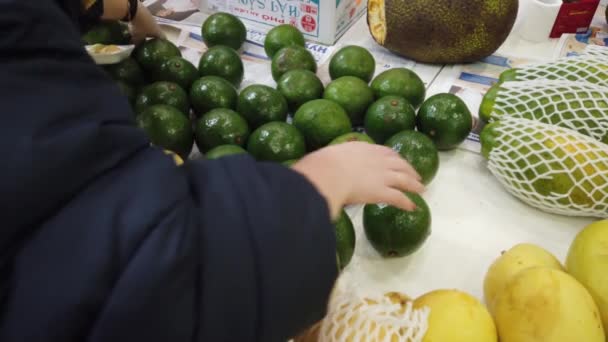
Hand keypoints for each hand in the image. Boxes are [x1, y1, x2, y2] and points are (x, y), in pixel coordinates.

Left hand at [130, 2, 166, 43]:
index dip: (162, 43)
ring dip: (147, 30)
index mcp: (158, 32)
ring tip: (141, 34)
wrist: (135, 10)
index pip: (163, 38)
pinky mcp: (145, 13)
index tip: (160, 46)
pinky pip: (145, 21)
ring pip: (151, 26)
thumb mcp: (138, 37)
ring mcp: (151, 18)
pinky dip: (142, 24)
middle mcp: (157, 25)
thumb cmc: (139, 27)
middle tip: (148, 42)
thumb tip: (138, 46)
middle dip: (153, 37)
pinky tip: (136, 26)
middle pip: (157, 32)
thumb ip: (139, 43)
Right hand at [292, 142, 424, 219]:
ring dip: (414, 184)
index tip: (397, 160)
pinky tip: (412, 207)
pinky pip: (400, 198)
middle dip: (409, 169)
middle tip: (415, 175)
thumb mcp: (326, 156)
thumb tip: (321, 166)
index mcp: (363, 148)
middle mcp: (377, 160)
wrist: (327, 172)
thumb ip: (330, 160)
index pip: (384, 151)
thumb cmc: (321, 165)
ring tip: (421, 190)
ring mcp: (382, 175)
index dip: (393, 157)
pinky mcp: (383, 192)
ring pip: (405, 179)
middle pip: (399, 163)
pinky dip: (407, 203)